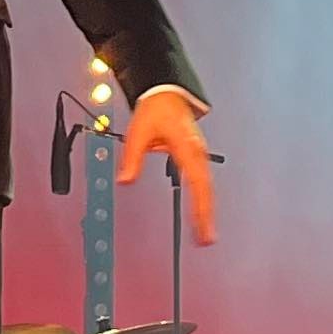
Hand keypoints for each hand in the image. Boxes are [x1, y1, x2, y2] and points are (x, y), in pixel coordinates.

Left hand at [118, 90, 215, 244]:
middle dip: (207, 216)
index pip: (197, 184)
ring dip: (206, 209)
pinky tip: (200, 211)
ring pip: (207, 186)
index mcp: (187, 148)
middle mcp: (198, 153)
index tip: (201, 229)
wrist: (167, 92)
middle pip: (207, 190)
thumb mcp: (139, 132)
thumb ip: (132, 158)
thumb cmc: (156, 109)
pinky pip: (203, 180)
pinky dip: (203, 197)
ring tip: (205, 233)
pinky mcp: (196, 155)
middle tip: (206, 240)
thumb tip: (125, 181)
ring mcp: (200, 154)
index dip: (200, 209)